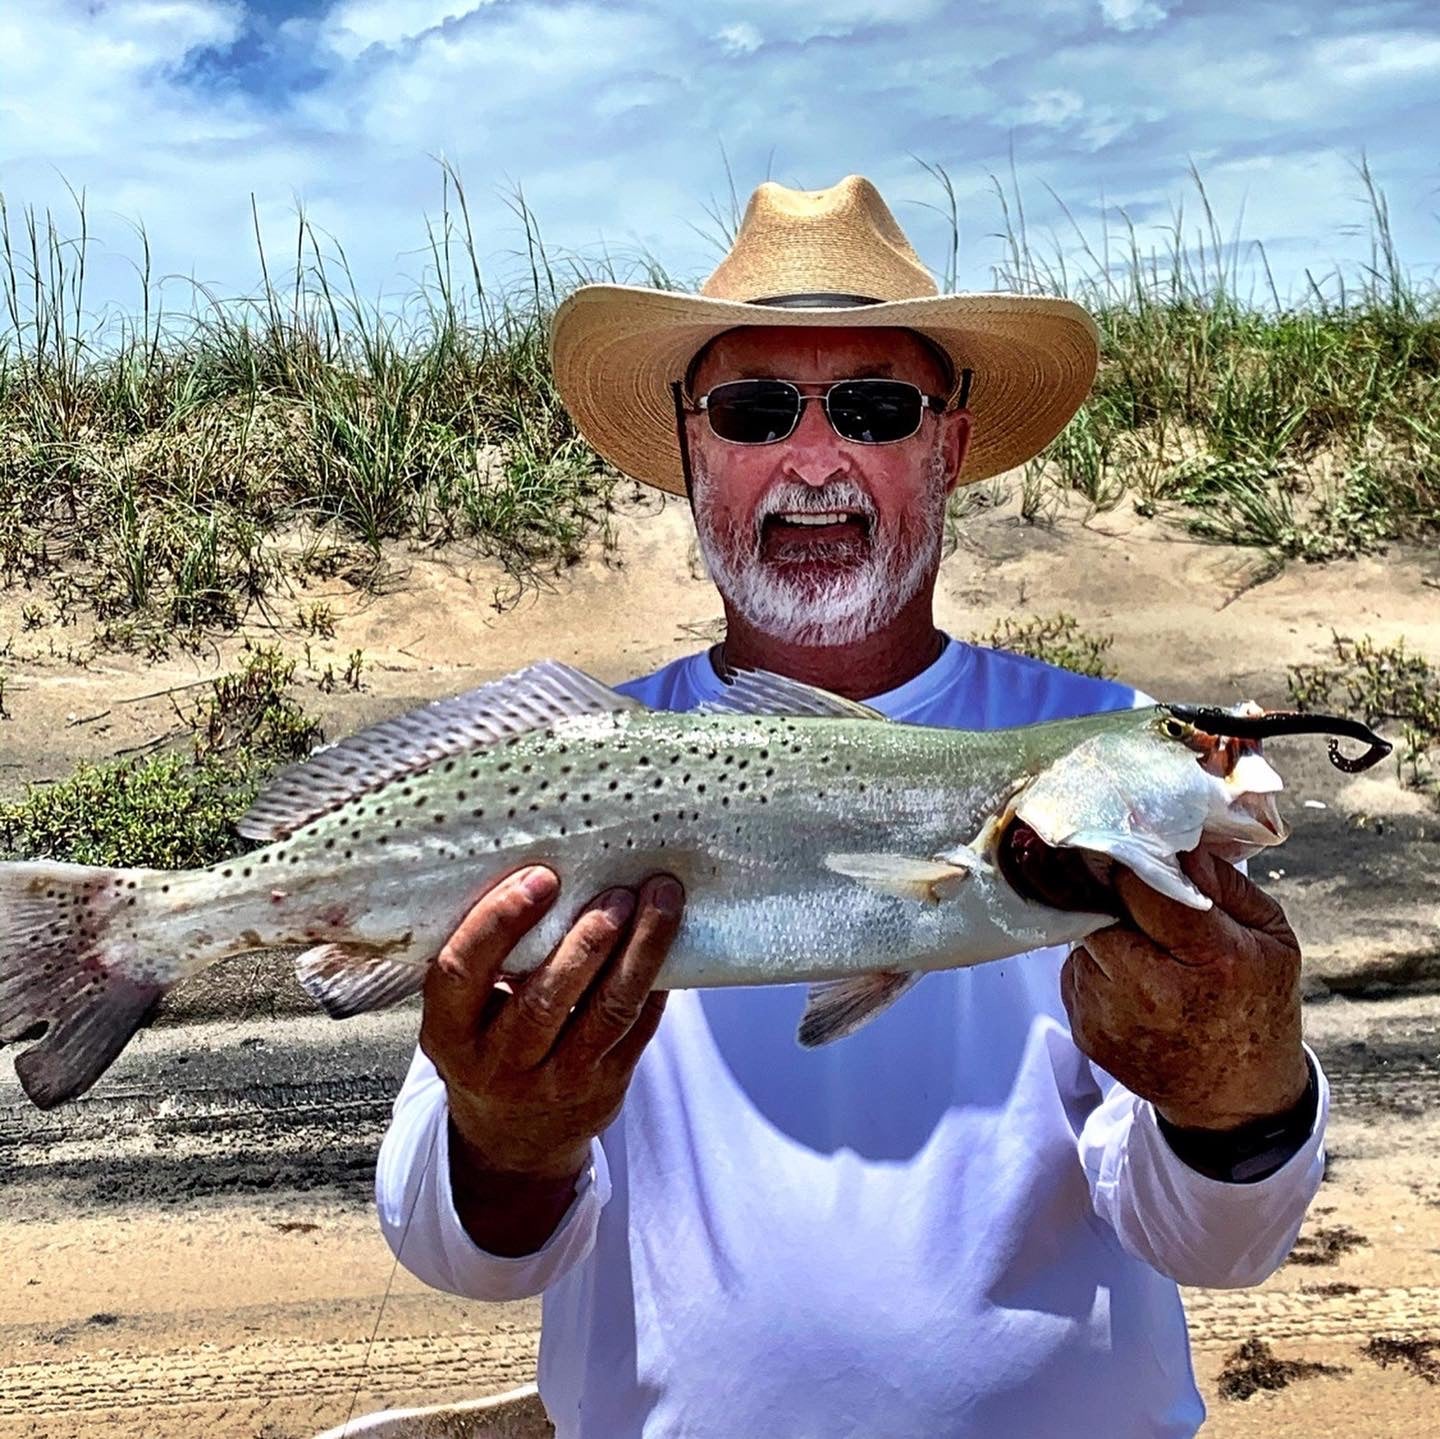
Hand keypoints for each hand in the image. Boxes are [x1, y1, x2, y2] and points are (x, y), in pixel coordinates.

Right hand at [419, 866, 681, 1250]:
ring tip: (661, 900)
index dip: (499, 922)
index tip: (541, 878)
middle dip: (587, 940)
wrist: (512, 1139)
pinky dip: (658, 981)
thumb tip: (544, 870)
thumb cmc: (487, 1044)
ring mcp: (557, 1082)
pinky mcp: (607, 1086)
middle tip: (618, 891)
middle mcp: (500, 1064)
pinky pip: (639, 1028)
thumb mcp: (462, 1015)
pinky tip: (670, 940)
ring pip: (607, 1012)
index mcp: (450, 1033)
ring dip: (640, 951)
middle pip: (546, 999)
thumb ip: (485, 961)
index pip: (462, 972)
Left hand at [1015, 833, 1308, 1131]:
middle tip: (1139, 902)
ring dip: (1108, 935)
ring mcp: (1112, 1014)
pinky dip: (1099, 969)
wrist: (1233, 1097)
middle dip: (1114, 897)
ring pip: (1085, 939)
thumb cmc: (1257, 1005)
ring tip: (1149, 956)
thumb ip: (1224, 884)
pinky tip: (1135, 988)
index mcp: (1211, 957)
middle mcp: (1153, 989)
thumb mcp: (1270, 937)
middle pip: (1099, 908)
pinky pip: (1078, 972)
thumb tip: (1177, 841)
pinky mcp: (1085, 1031)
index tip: (1129, 845)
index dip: (1130, 861)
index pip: (1142, 885)